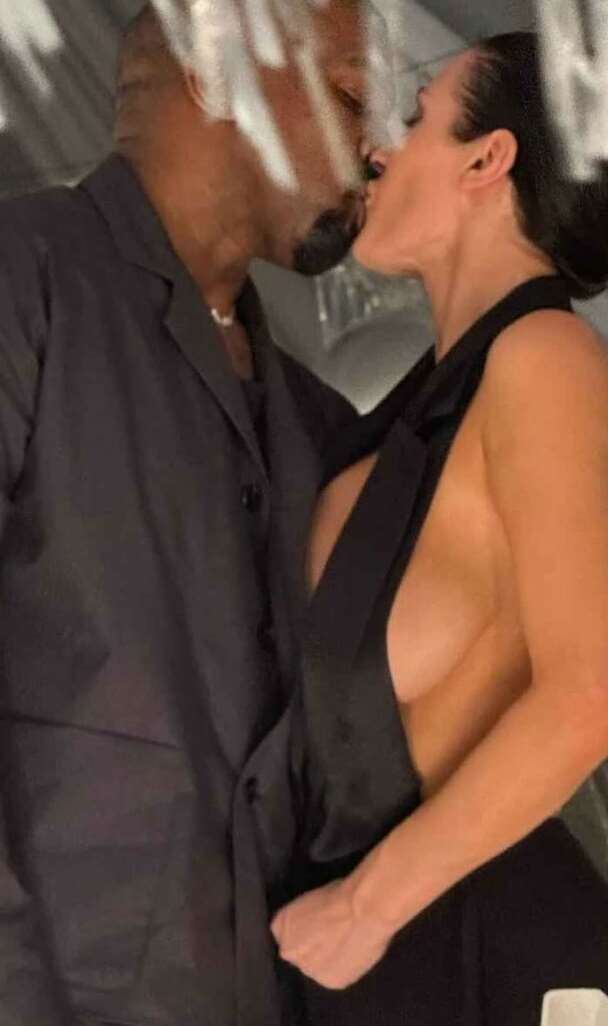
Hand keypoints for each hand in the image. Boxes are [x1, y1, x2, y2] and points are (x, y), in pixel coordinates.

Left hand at [270, 878, 391, 988]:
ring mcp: (309, 969)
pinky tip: (353, 953)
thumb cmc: (342, 895)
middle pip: (299, 953)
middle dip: (312, 947)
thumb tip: (316, 923)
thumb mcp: (315, 898)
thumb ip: (307, 917)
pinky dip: (343, 968)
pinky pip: (334, 976)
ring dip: (326, 960)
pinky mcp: (330, 981)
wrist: (362, 912)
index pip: (283, 932)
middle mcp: (289, 951)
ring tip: (346, 945)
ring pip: (316, 967)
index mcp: (281, 924)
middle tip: (332, 937)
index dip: (302, 929)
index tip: (315, 926)